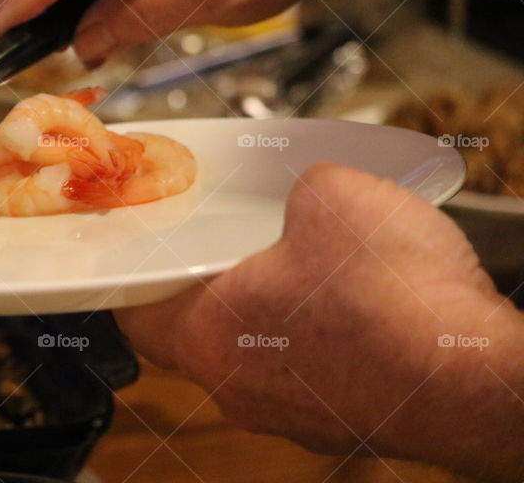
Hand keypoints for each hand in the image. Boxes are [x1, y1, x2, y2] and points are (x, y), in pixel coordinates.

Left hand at [115, 162, 523, 479]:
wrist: (478, 379)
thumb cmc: (395, 302)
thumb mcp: (330, 197)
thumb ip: (295, 190)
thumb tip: (304, 195)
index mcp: (208, 335)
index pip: (134, 314)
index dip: (134, 278)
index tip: (141, 256)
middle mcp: (237, 387)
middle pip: (192, 334)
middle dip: (205, 289)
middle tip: (224, 250)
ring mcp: (286, 414)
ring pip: (250, 356)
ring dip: (262, 315)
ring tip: (297, 270)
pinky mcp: (335, 422)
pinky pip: (301, 374)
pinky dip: (308, 341)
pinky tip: (345, 307)